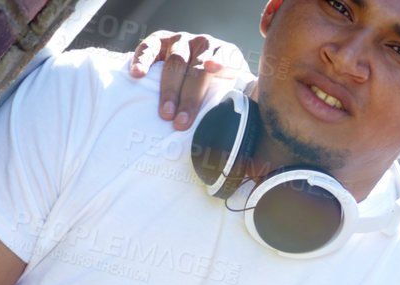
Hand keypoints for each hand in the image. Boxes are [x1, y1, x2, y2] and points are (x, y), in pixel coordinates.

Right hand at [129, 30, 245, 129]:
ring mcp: (182, 40)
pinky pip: (149, 46)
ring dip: (169, 88)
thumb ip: (251, 103)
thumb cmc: (221, 91)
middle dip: (189, 97)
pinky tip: (137, 74)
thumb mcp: (240, 94)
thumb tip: (262, 129)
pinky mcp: (161, 41)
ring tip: (165, 113)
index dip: (220, 62)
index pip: (226, 58)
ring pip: (175, 60)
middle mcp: (205, 44)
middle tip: (182, 122)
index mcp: (227, 54)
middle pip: (197, 67)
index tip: (212, 70)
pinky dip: (142, 59)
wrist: (200, 74)